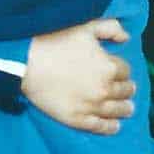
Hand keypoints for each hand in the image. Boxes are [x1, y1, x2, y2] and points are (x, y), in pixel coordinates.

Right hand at [21, 19, 134, 134]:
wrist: (26, 61)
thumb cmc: (55, 40)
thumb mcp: (86, 27)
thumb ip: (111, 28)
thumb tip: (126, 38)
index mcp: (109, 66)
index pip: (125, 71)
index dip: (122, 70)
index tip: (119, 71)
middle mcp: (104, 89)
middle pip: (124, 92)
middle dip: (126, 89)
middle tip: (127, 90)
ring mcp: (91, 106)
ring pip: (116, 110)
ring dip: (124, 109)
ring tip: (127, 109)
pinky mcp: (76, 119)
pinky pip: (99, 126)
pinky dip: (110, 127)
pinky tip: (115, 126)